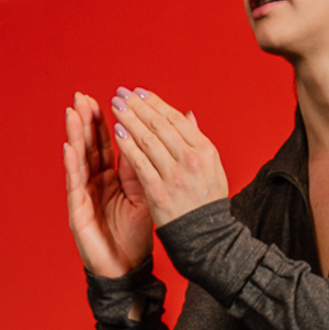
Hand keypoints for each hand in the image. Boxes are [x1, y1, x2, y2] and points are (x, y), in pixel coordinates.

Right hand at [64, 92, 154, 277]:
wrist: (127, 270)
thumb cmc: (133, 236)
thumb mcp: (144, 197)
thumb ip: (145, 169)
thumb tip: (155, 140)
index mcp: (111, 180)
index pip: (107, 145)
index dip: (106, 122)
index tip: (107, 98)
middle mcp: (94, 184)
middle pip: (89, 147)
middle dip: (86, 121)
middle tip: (82, 96)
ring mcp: (83, 197)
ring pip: (78, 161)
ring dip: (74, 136)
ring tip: (73, 113)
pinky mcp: (78, 212)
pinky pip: (75, 186)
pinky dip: (72, 166)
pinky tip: (70, 148)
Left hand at [109, 87, 227, 226]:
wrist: (206, 237)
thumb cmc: (206, 202)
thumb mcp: (212, 168)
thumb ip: (197, 140)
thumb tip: (187, 115)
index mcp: (206, 150)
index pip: (176, 120)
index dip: (155, 103)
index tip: (139, 92)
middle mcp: (192, 159)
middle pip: (160, 125)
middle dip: (138, 106)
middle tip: (121, 93)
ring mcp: (175, 175)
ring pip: (148, 140)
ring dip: (130, 119)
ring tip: (116, 106)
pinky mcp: (159, 191)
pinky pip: (139, 162)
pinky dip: (127, 145)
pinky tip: (117, 131)